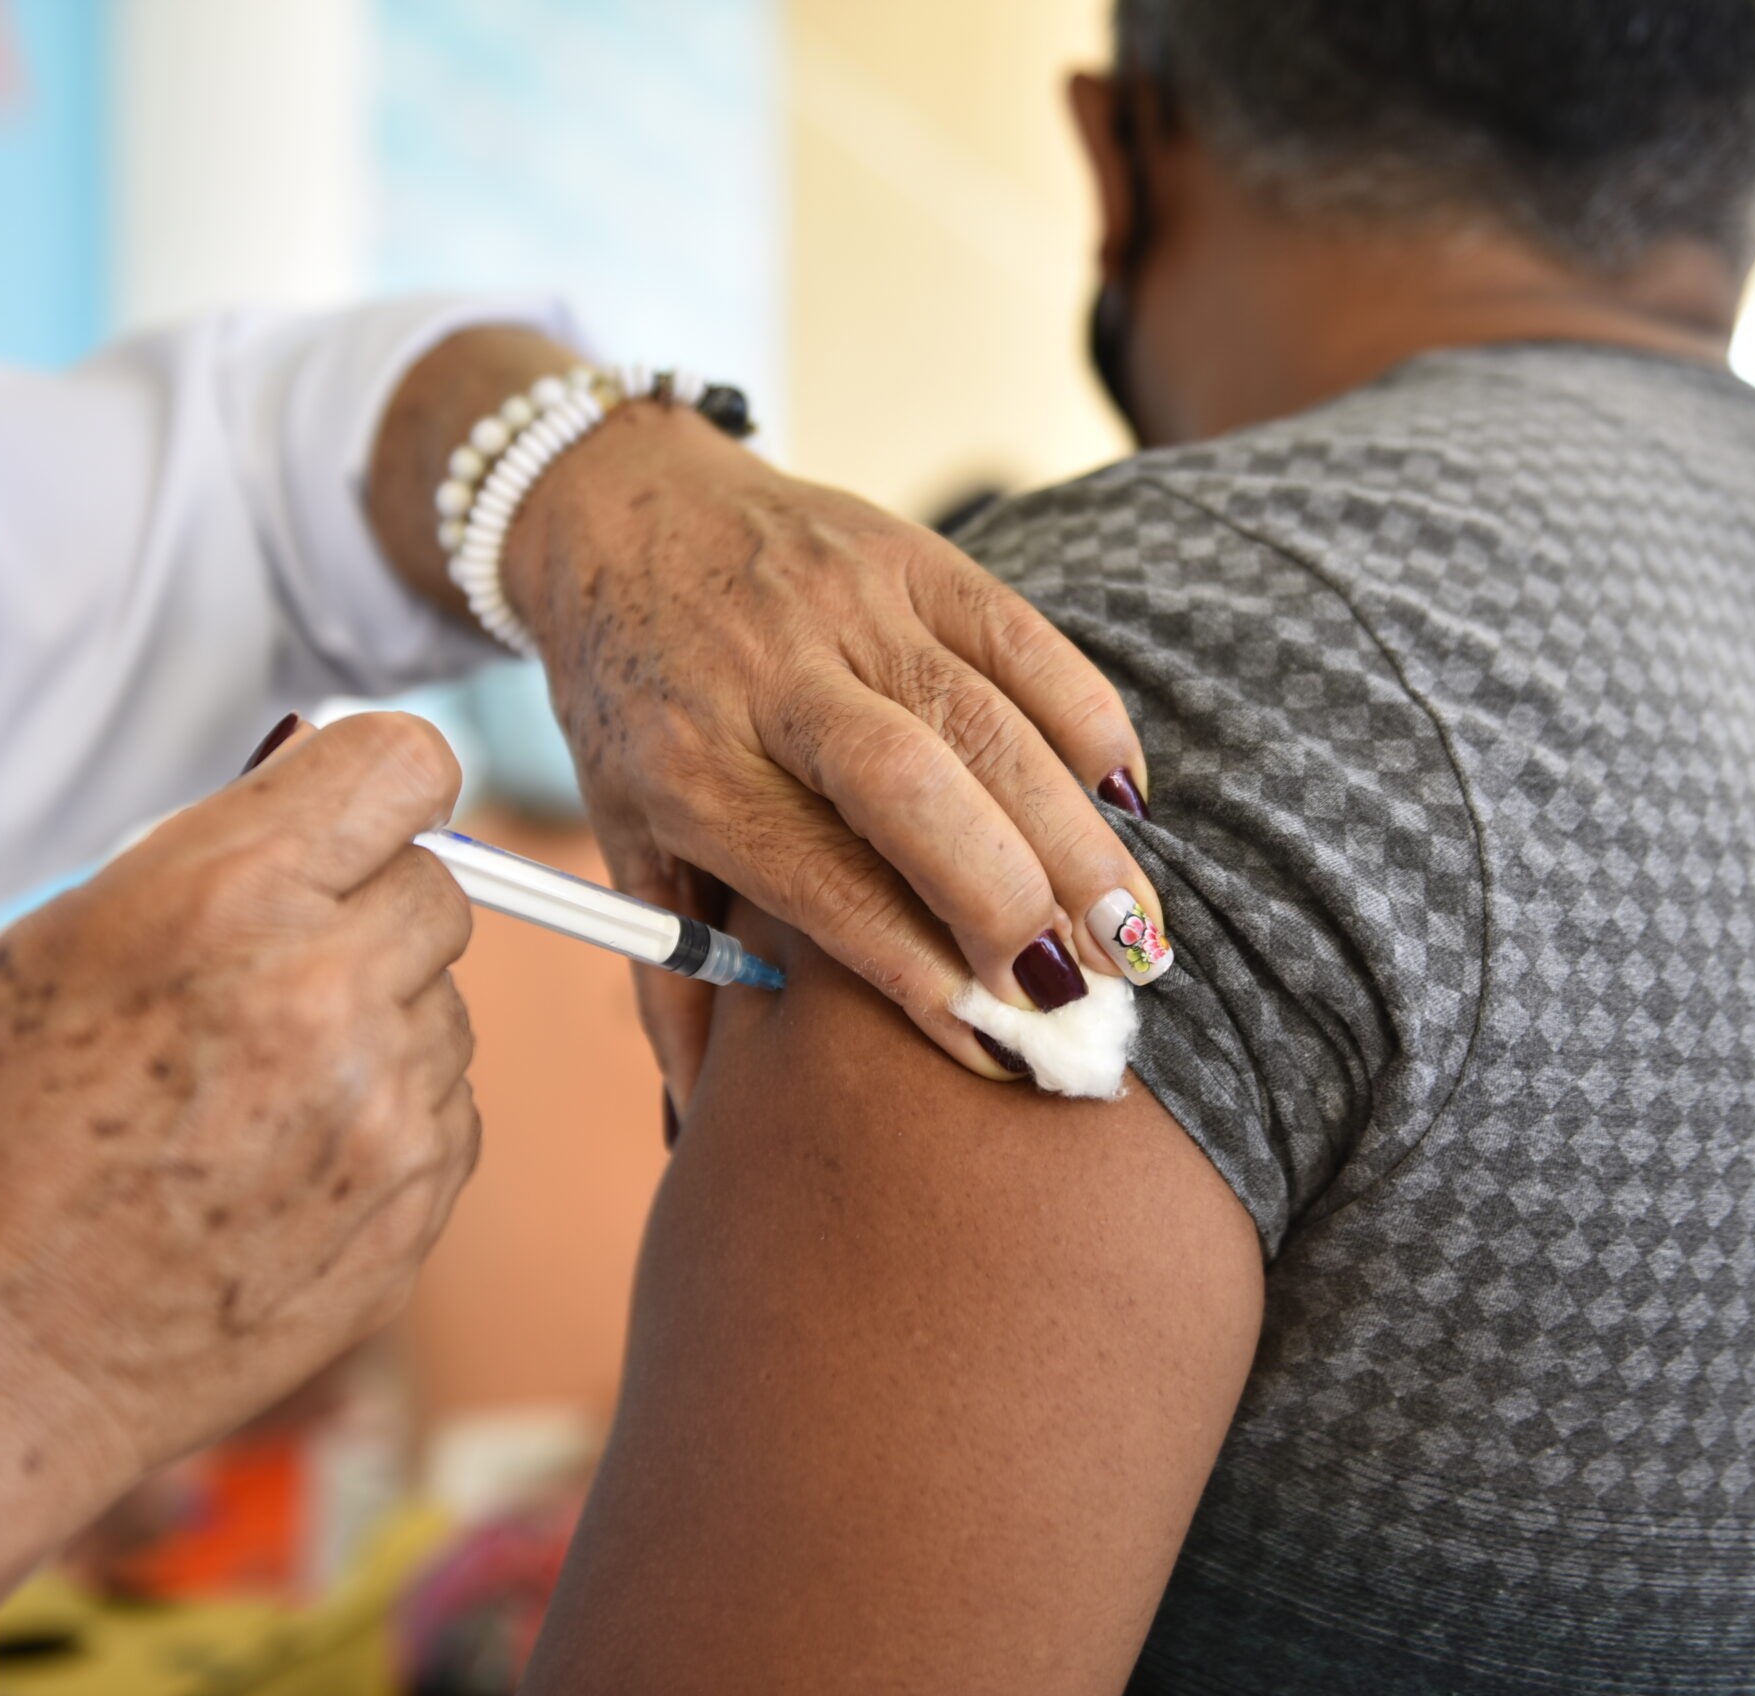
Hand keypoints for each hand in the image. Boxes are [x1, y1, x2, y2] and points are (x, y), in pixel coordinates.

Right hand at [0, 713, 480, 1504]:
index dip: (382, 790)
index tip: (355, 822)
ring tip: (246, 1097)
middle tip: (267, 976)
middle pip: (442, 891)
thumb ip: (216, 857)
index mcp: (230, 899)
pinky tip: (273, 1168)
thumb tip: (330, 792)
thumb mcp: (59, 942)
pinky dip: (384, 1126)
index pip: (408, 765)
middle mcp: (328, 996)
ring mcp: (384, 1117)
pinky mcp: (414, 1215)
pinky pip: (447, 1115)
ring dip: (377, 1028)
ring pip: (445, 1010)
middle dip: (369, 915)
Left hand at [504, 405, 1167, 1094]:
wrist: (615, 510)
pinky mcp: (909, 551)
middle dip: (1013, 905)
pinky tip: (1128, 801)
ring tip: (1139, 938)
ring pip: (986, 723)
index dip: (919, 970)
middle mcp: (767, 681)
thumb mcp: (624, 837)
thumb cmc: (631, 700)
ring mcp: (844, 604)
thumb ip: (669, 978)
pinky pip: (1023, 638)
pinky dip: (1089, 722)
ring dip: (1077, 838)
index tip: (994, 1046)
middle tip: (1086, 997)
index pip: (824, 881)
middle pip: (913, 793)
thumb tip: (702, 1126)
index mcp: (691, 768)